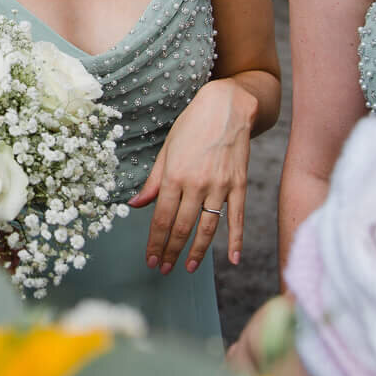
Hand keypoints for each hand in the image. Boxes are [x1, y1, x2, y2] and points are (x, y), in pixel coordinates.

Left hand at [130, 78, 256, 272]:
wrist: (227, 106)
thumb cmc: (192, 125)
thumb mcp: (167, 149)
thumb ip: (153, 181)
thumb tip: (135, 205)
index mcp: (174, 176)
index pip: (161, 218)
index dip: (155, 242)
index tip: (150, 259)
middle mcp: (196, 184)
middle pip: (181, 227)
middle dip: (171, 252)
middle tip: (163, 269)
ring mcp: (220, 186)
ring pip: (207, 227)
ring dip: (197, 252)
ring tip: (188, 268)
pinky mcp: (239, 185)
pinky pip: (236, 218)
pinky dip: (236, 240)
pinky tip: (232, 259)